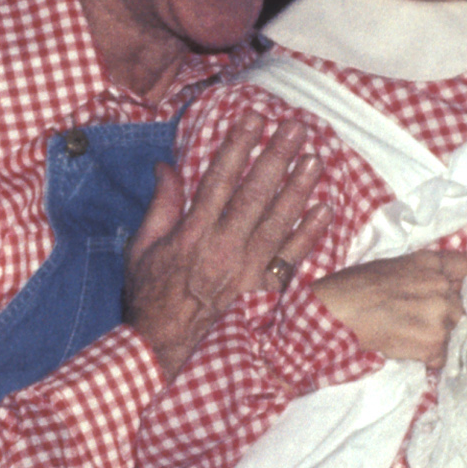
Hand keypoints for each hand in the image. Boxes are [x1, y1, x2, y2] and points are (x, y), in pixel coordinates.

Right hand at [123, 106, 321, 378]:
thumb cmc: (149, 298)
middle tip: (294, 127)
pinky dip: (309, 234)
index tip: (253, 118)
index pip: (218, 180)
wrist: (164, 349)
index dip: (237, 146)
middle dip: (275, 157)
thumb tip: (167, 167)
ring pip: (278, 222)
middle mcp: (223, 249)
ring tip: (315, 158)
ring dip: (298, 188)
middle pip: (254, 195)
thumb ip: (160, 206)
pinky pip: (290, 259)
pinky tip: (325, 208)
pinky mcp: (261, 292)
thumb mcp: (141, 248)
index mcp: (192, 234)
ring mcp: (246, 272)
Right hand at [310, 246, 466, 367]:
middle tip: (418, 318)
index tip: (446, 289)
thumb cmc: (358, 286)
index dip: (455, 281)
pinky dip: (427, 358)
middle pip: (461, 306)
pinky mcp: (434, 344)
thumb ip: (424, 272)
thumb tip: (438, 284)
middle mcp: (443, 288)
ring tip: (409, 334)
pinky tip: (408, 348)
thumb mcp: (396, 264)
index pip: (465, 267)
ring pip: (452, 332)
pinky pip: (441, 357)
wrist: (342, 310)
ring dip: (435, 337)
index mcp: (433, 264)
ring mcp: (441, 318)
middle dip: (445, 314)